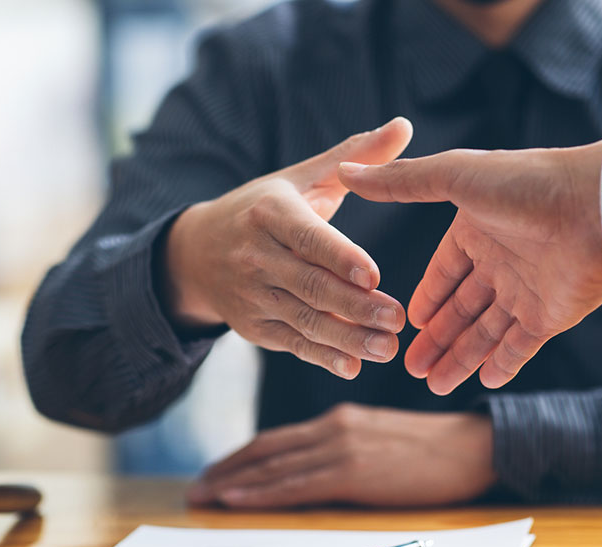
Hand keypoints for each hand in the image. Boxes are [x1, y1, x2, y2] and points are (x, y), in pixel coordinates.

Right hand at [164, 118, 412, 378]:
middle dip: (355, 306)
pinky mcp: (253, 327)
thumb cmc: (264, 209)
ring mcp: (252, 295)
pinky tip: (353, 366)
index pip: (307, 238)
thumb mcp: (300, 178)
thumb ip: (355, 157)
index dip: (339, 257)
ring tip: (388, 348)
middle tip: (397, 319)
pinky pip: (292, 343)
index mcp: (270, 214)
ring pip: (304, 319)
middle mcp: (255, 256)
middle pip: (310, 285)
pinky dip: (322, 357)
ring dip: (346, 338)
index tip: (374, 275)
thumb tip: (404, 126)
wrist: (197, 253)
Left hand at [186, 403, 495, 507]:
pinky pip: (296, 485)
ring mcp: (342, 448)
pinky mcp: (354, 471)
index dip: (240, 456)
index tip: (215, 473)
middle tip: (196, 487)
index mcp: (338, 419)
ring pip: (273, 467)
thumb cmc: (432, 448)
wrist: (471, 446)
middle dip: (226, 469)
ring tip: (203, 495)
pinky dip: (262, 493)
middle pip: (265, 450)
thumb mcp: (378, 437)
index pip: (276, 439)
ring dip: (233, 483)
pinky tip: (237, 499)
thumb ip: (344, 446)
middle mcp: (333, 428)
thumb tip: (313, 471)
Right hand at [338, 140, 601, 391]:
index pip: (443, 274)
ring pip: (485, 334)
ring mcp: (528, 291)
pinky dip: (503, 364)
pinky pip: (522, 347)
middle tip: (408, 367)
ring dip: (460, 359)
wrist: (598, 206)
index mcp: (476, 232)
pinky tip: (482, 382)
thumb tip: (346, 171)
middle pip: (460, 310)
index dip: (425, 299)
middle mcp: (501, 262)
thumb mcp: (453, 177)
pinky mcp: (554, 315)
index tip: (404, 324)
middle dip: (435, 339)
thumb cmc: (525, 184)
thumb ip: (401, 182)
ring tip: (432, 385)